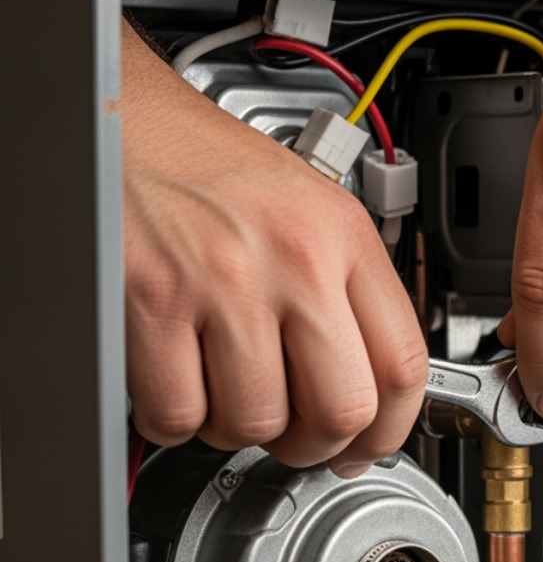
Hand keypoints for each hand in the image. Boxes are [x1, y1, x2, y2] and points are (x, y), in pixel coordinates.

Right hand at [121, 18, 426, 476]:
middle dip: (316, 446)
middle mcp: (295, 258)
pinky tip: (176, 386)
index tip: (368, 445)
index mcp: (343, 237)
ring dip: (237, 431)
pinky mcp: (153, 298)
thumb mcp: (311, 209)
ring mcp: (224, 281)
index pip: (403, 364)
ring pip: (257, 421)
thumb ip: (347, 290)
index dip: (389, 429)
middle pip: (341, 409)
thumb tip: (371, 386)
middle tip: (295, 438)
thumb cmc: (209, 163)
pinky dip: (174, 420)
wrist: (121, 115)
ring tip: (226, 396)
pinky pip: (179, 411)